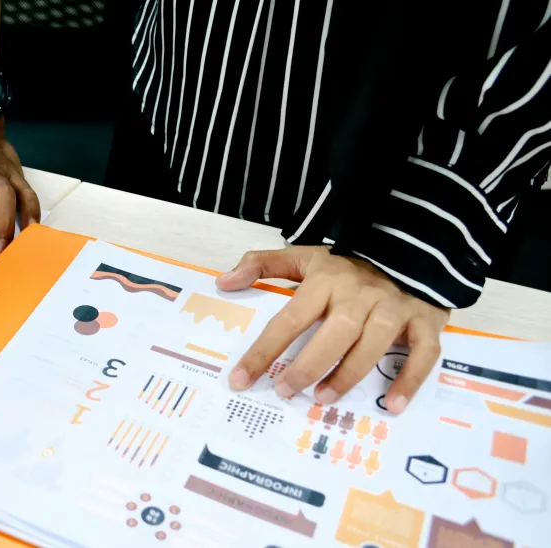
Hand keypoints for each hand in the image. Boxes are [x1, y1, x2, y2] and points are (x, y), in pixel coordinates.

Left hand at [216, 246, 448, 413]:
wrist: (411, 246)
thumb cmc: (349, 263)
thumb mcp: (304, 256)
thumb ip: (262, 265)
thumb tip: (224, 282)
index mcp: (327, 280)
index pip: (289, 319)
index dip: (263, 351)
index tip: (240, 379)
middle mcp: (361, 295)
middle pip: (336, 332)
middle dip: (309, 365)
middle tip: (286, 391)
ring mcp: (396, 308)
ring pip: (375, 343)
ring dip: (350, 374)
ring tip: (324, 398)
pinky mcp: (426, 321)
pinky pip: (424, 353)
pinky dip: (410, 380)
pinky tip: (393, 405)